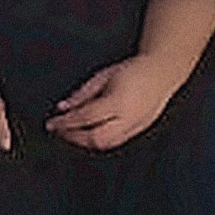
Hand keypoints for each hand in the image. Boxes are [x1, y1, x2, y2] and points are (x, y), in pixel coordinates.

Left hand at [45, 55, 182, 150]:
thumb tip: (62, 108)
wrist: (162, 73)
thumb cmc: (133, 70)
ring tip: (72, 133)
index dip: (65, 123)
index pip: (85, 118)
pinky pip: (115, 143)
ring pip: (105, 145)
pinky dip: (98, 141)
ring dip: (85, 142)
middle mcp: (128, 118)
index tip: (51, 124)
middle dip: (74, 137)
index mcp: (118, 101)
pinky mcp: (139, 131)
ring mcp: (136, 127)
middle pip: (95, 138)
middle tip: (60, 131)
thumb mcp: (103, 76)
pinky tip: (89, 134)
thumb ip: (82, 94)